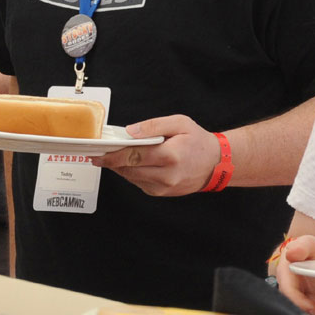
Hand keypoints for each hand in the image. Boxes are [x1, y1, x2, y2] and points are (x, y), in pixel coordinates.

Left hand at [90, 114, 219, 196]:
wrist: (216, 164)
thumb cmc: (198, 141)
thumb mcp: (180, 123)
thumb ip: (153, 126)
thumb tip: (131, 132)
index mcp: (170, 156)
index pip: (134, 156)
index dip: (113, 155)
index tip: (98, 153)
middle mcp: (167, 175)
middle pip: (129, 169)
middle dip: (111, 162)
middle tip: (98, 154)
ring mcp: (164, 187)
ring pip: (132, 178)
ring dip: (120, 168)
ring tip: (111, 157)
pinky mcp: (162, 193)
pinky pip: (140, 183)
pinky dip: (132, 173)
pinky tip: (130, 164)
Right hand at [273, 236, 314, 314]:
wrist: (313, 256)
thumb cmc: (307, 250)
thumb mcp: (306, 244)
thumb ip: (300, 247)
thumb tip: (291, 254)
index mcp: (287, 275)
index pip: (289, 292)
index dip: (300, 302)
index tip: (314, 309)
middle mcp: (295, 291)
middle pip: (303, 306)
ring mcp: (307, 299)